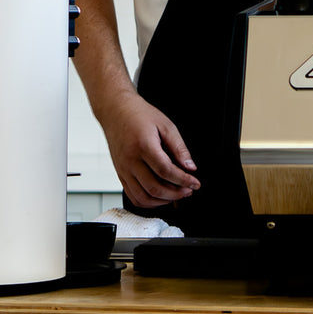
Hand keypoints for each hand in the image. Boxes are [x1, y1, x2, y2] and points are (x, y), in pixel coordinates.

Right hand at [99, 91, 199, 207]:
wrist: (116, 111)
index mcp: (143, 146)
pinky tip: (161, 197)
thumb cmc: (140, 115)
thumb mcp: (166, 126)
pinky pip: (133, 195)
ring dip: (163, 201)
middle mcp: (130, 161)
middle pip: (154, 188)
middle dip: (176, 193)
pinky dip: (148, 201)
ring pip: (142, 197)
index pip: (166, 171)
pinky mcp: (120, 174)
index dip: (183, 180)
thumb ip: (179, 148)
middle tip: (189, 190)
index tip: (195, 183)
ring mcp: (123, 170)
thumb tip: (190, 166)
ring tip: (177, 195)